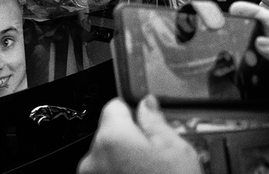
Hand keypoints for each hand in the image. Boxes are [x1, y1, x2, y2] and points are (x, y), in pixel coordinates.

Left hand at [78, 96, 200, 173]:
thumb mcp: (176, 151)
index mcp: (112, 137)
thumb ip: (156, 121)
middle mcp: (92, 159)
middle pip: (110, 136)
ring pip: (107, 161)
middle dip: (131, 143)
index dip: (134, 113)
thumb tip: (147, 104)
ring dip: (124, 166)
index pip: (115, 106)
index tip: (147, 123)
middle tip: (157, 159)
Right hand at [229, 1, 268, 173]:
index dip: (254, 12)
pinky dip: (247, 89)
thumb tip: (262, 40)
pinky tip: (240, 90)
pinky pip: (260, 92)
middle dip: (243, 35)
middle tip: (222, 36)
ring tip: (226, 62)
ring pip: (259, 67)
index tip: (234, 8)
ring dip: (243, 63)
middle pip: (262, 43)